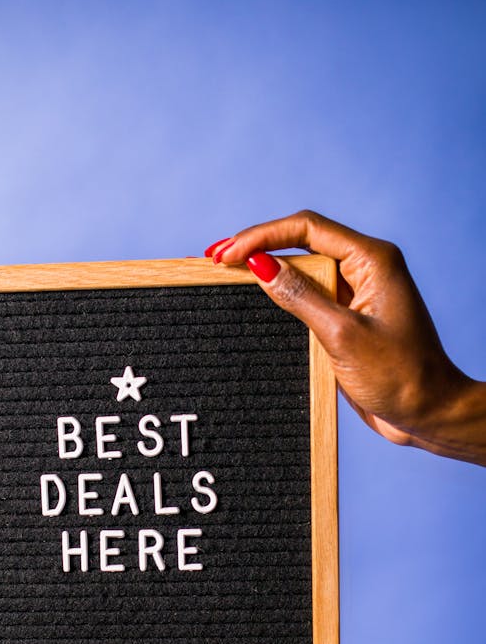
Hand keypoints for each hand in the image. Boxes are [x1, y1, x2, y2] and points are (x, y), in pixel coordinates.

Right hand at [206, 211, 485, 464]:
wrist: (429, 414)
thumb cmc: (400, 376)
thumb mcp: (342, 335)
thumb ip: (300, 298)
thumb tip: (259, 267)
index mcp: (373, 260)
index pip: (307, 229)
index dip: (261, 236)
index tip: (227, 253)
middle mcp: (365, 269)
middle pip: (301, 243)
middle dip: (257, 247)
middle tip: (214, 258)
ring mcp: (356, 295)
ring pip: (302, 271)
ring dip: (265, 271)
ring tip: (225, 274)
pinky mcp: (348, 320)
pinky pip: (308, 299)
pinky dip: (280, 296)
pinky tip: (255, 299)